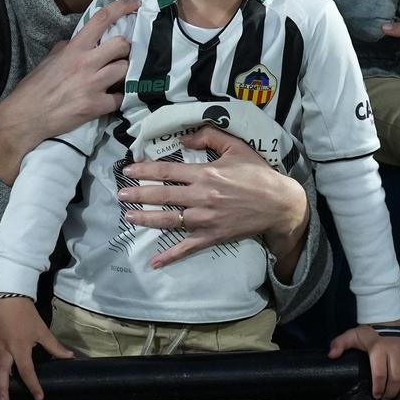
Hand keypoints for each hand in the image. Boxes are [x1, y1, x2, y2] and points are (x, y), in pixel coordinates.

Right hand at [0, 0, 137, 181]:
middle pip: (122, 45)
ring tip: (114, 78)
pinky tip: (110, 98)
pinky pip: (120, 98)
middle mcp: (86, 63)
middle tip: (119, 56)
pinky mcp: (97, 106)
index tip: (136, 4)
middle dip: (125, 49)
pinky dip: (118, 98)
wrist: (26, 116)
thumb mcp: (49, 59)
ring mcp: (93, 85)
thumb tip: (77, 42)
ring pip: (125, 70)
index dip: (122, 7)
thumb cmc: (35, 87)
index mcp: (74, 48)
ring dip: (123, 73)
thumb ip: (68, 48)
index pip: (102, 19)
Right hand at [0, 296, 71, 399]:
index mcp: (21, 347)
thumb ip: (55, 347)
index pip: (27, 370)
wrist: (12, 298)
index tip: (39, 397)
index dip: (33, 384)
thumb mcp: (43, 331)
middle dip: (2, 386)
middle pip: (3, 370)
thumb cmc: (28, 316)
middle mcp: (5, 349)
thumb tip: (70, 358)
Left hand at [118, 126, 309, 270]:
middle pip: (163, 195)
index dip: (145, 170)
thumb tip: (184, 140)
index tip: (129, 170)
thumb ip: (210, 137)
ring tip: (128, 217)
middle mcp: (201, 197)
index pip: (167, 171)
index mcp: (206, 174)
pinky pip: (188, 247)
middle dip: (138, 195)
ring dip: (146, 219)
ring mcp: (206, 219)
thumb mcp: (237, 147)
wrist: (279, 204)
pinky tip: (155, 261)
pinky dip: (171, 255)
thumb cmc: (258, 173)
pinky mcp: (212, 236)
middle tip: (120, 194)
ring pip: (169, 220)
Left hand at [329, 324, 399, 399]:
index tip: (377, 396)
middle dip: (391, 392)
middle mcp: (395, 349)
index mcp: (378, 348)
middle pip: (396, 378)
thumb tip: (331, 355)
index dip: (379, 388)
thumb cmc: (369, 332)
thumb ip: (340, 344)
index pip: (380, 374)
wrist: (386, 318)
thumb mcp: (352, 335)